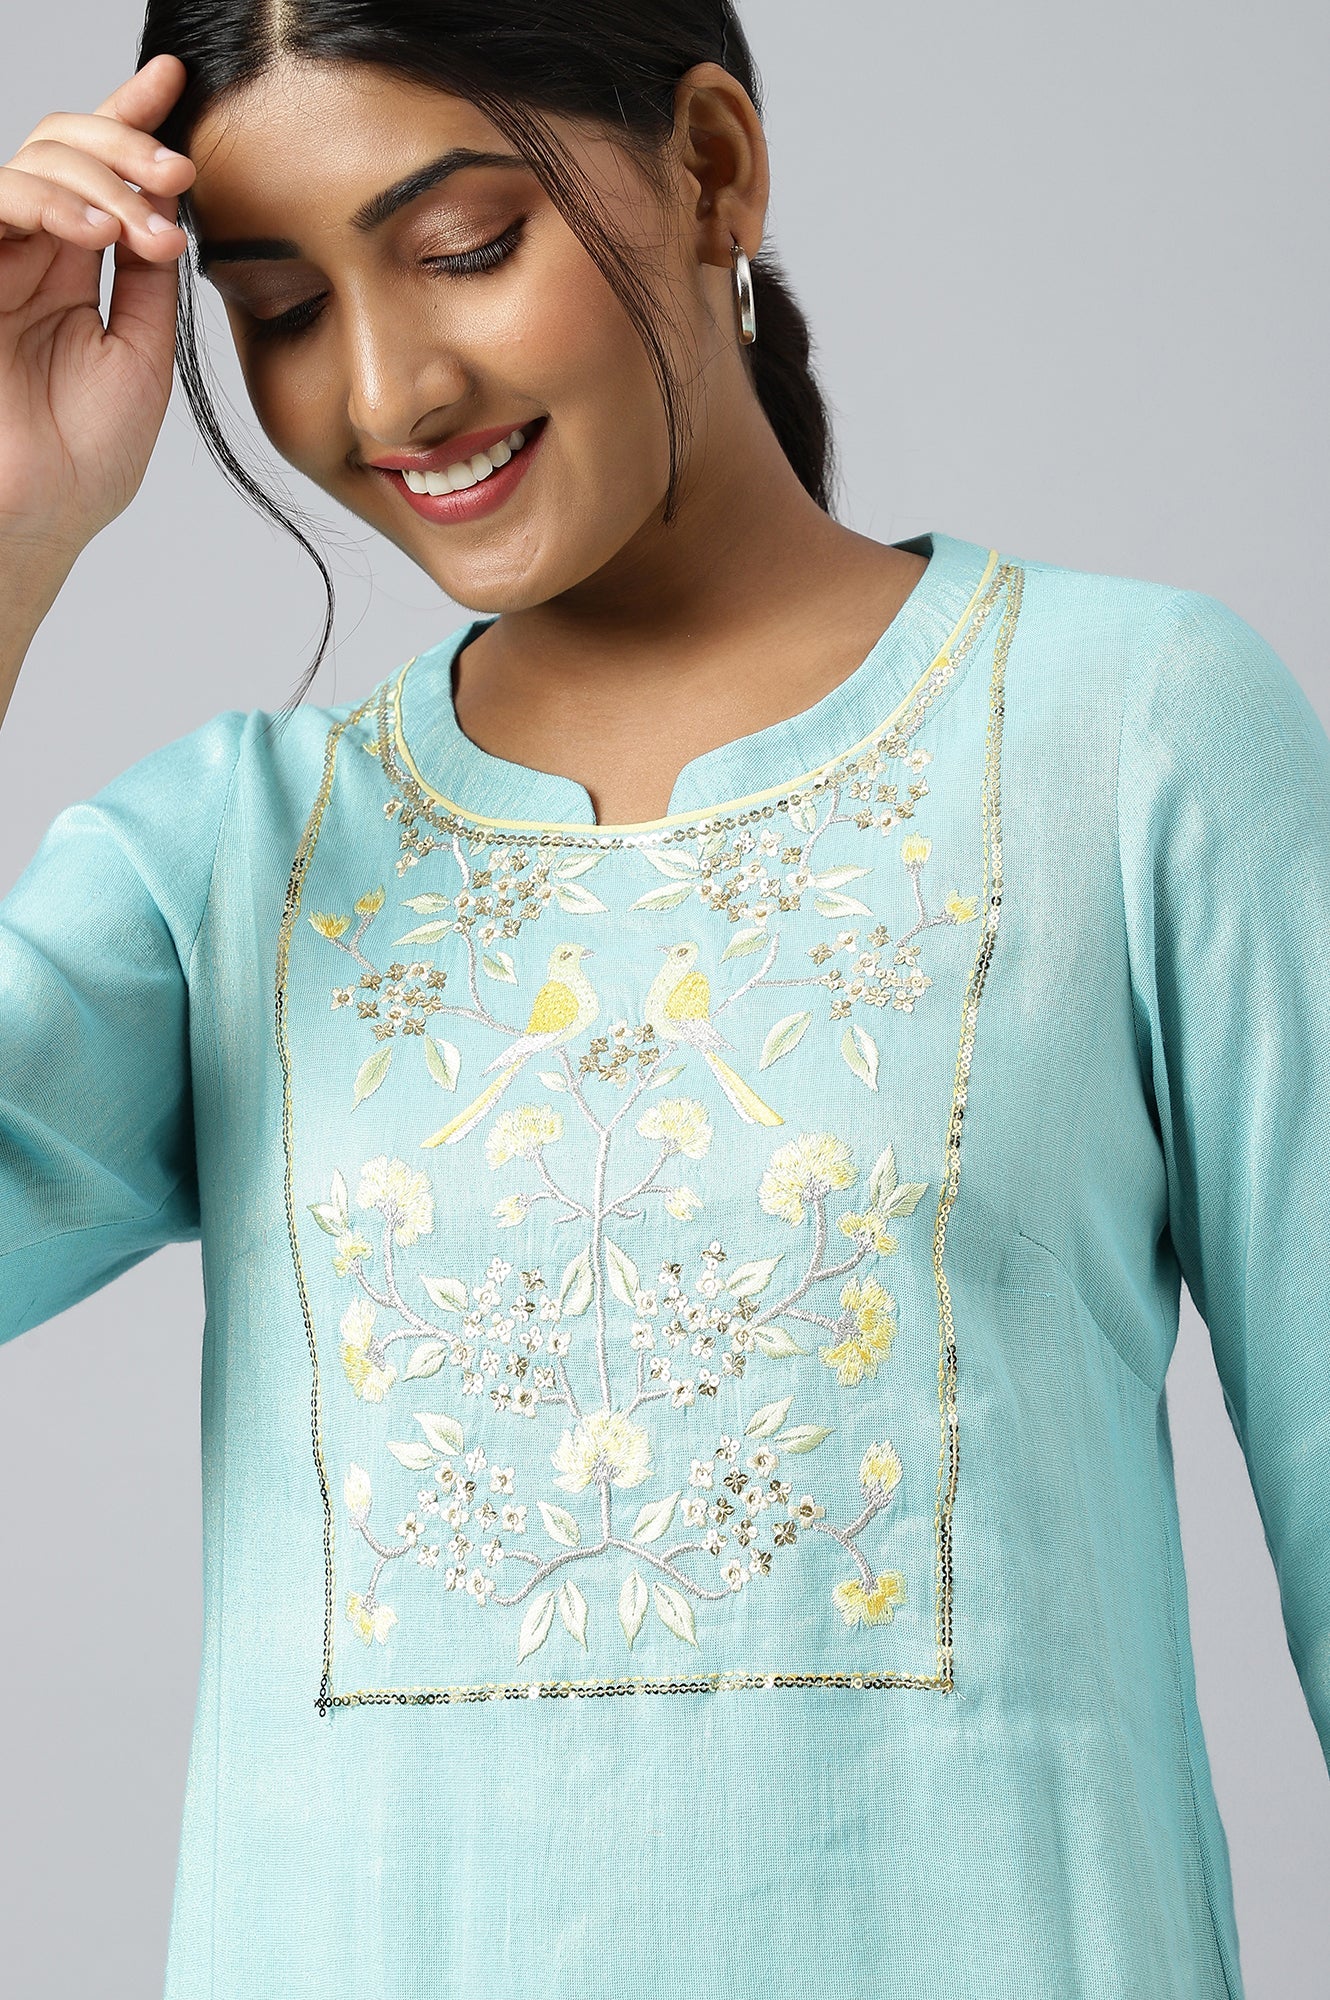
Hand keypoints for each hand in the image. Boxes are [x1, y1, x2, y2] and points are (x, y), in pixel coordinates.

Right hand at [0, 53, 194, 559]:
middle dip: (127, 146)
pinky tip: (98, 231)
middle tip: (177, 174)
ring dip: (98, 177)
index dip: (131, 121)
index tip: (176, 84)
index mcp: (73, 271)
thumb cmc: (83, 457)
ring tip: (143, 224)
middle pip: (67, 149)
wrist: (38, 517)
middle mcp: (31, 254)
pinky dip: (50, 201)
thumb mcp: (141, 354)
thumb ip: (147, 278)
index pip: (101, 177)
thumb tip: (170, 210)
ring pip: (34, 162)